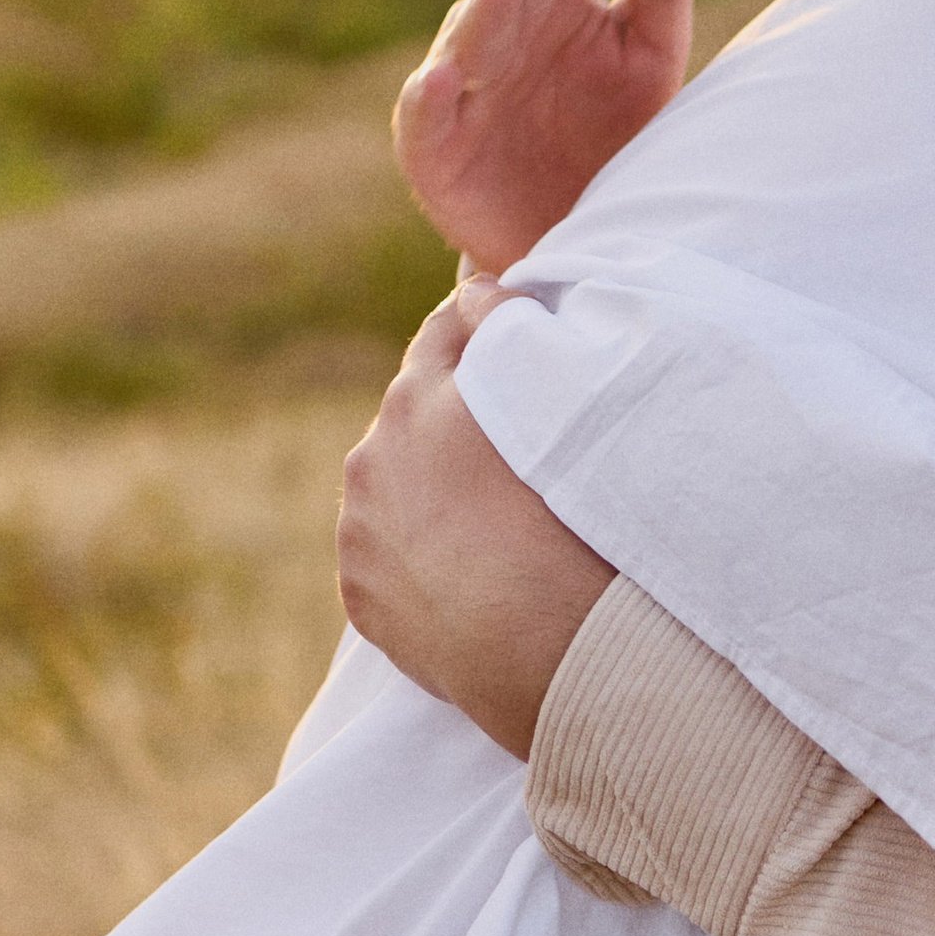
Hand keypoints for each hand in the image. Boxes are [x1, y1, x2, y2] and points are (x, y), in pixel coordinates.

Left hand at [336, 282, 614, 757]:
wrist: (545, 645)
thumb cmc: (573, 516)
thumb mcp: (557, 402)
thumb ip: (514, 334)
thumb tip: (486, 291)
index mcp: (423, 395)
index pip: (451, 326)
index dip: (487, 323)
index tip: (514, 330)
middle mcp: (374, 454)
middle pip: (415, 408)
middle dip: (456, 415)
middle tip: (515, 441)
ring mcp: (361, 530)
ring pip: (395, 487)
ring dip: (431, 490)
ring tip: (494, 522)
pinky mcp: (362, 596)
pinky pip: (389, 561)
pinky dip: (420, 560)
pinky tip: (470, 578)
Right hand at [393, 0, 703, 273]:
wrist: (581, 241)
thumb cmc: (616, 139)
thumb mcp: (650, 61)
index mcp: (558, 4)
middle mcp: (506, 34)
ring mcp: (467, 89)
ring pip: (469, 40)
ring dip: (484, 10)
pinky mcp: (436, 150)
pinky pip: (425, 121)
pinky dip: (429, 99)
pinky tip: (444, 78)